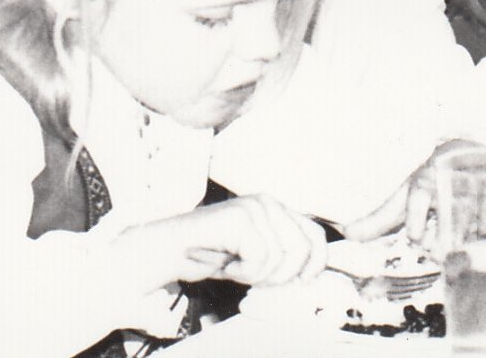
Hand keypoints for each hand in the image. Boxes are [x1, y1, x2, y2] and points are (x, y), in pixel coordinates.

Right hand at [167, 194, 325, 288]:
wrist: (168, 250)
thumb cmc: (210, 255)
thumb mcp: (253, 254)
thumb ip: (280, 255)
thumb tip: (307, 275)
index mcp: (277, 209)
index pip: (314, 233)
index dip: (316, 261)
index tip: (305, 282)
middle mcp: (270, 203)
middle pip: (301, 248)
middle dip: (280, 275)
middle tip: (254, 279)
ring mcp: (255, 207)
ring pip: (279, 257)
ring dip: (255, 275)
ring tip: (235, 268)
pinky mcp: (240, 218)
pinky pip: (259, 258)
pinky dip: (242, 272)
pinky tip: (226, 265)